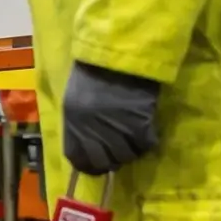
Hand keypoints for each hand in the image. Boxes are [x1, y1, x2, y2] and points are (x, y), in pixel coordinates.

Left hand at [59, 61, 162, 176]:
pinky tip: (146, 130)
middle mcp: (93, 130)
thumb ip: (78, 125)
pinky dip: (148, 140)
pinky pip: (146, 144)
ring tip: (134, 138)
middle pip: (104, 162)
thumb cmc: (93, 72)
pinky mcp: (140, 123)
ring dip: (132, 151)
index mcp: (72, 123)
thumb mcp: (75, 98)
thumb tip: (86, 148)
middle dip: (112, 161)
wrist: (118, 54)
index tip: (98, 165)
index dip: (89, 165)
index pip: (77, 158)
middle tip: (120, 153)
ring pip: (127, 156)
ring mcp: (117, 128)